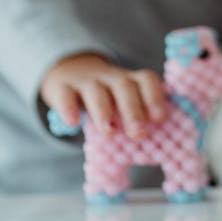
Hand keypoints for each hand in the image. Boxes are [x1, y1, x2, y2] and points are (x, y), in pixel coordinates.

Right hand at [40, 52, 166, 138]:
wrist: (67, 71)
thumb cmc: (105, 97)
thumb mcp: (121, 103)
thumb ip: (135, 120)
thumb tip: (153, 149)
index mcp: (130, 80)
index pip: (146, 80)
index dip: (154, 97)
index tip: (159, 118)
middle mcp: (110, 78)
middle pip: (124, 86)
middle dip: (133, 110)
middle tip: (138, 132)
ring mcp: (85, 81)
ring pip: (96, 90)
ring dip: (104, 110)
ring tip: (109, 132)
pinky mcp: (62, 87)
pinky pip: (65, 95)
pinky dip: (69, 108)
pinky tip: (72, 123)